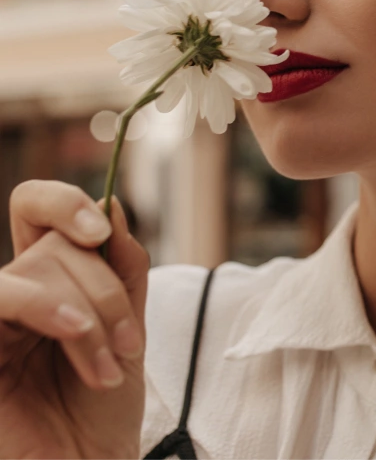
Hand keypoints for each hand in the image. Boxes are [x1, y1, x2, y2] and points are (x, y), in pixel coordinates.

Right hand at [0, 180, 149, 458]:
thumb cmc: (103, 409)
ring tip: (106, 367)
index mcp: (49, 281)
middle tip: (129, 347)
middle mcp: (15, 295)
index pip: (36, 210)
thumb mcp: (128, 326)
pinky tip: (76, 334)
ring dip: (88, 312)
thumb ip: (122, 268)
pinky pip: (0, 298)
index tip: (103, 232)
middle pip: (54, 245)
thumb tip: (109, 201)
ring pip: (36, 271)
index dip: (63, 203)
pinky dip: (47, 307)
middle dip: (106, 291)